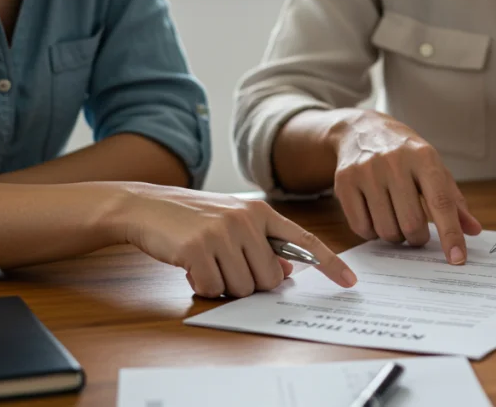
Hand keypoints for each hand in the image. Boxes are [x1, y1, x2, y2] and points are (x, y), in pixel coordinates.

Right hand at [116, 184, 356, 297]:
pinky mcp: (199, 249)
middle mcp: (247, 220)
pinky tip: (190, 267)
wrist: (145, 205)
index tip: (350, 281)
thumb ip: (262, 243)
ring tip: (206, 263)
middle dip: (248, 283)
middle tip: (224, 266)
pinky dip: (201, 286)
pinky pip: (213, 288)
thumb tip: (287, 272)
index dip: (330, 264)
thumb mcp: (233, 221)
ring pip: (242, 288)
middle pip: (268, 279)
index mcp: (261, 213)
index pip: (305, 241)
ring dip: (223, 285)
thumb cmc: (191, 218)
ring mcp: (223, 233)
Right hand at [331, 111, 482, 263]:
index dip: (450, 233)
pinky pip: (361, 227)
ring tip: (396, 221)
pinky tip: (377, 218)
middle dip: (418, 238)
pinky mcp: (344, 182)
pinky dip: (372, 233)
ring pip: (386, 229)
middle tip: (417, 233)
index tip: (457, 258)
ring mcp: (366, 172)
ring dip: (396, 237)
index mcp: (423, 157)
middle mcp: (394, 162)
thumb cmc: (405, 154)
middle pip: (411, 222)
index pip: (440, 202)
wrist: (362, 130)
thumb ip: (454, 200)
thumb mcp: (433, 167)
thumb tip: (473, 230)